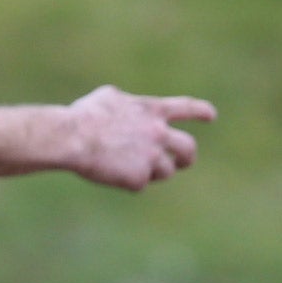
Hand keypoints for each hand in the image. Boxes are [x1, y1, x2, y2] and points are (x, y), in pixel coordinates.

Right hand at [65, 85, 215, 189]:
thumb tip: (132, 109)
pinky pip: (140, 183)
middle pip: (188, 149)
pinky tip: (110, 172)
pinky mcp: (140, 178)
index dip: (200, 111)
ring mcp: (152, 157)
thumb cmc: (84, 116)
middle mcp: (158, 133)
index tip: (211, 115)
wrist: (70, 137)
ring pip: (166, 171)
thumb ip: (130, 105)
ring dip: (152, 171)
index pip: (184, 108)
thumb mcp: (109, 99)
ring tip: (126, 165)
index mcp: (151, 111)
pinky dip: (127, 180)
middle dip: (187, 158)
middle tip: (181, 162)